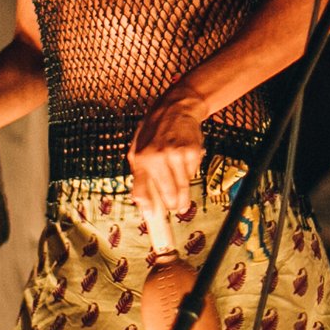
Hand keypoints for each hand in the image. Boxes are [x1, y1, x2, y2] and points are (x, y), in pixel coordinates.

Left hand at [128, 92, 207, 219]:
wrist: (175, 109)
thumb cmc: (152, 134)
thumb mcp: (136, 153)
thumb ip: (139, 179)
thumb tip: (144, 208)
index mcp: (140, 159)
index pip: (142, 192)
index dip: (149, 209)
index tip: (154, 220)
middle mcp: (157, 157)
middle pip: (169, 195)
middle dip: (174, 205)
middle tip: (177, 209)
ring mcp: (177, 154)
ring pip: (183, 187)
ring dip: (184, 194)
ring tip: (183, 195)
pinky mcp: (193, 152)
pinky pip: (193, 173)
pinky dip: (190, 173)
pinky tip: (184, 163)